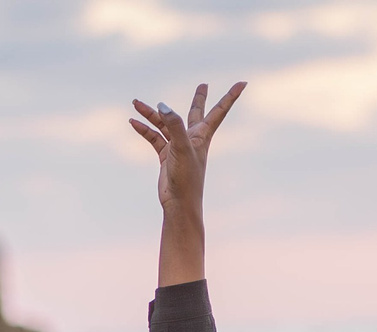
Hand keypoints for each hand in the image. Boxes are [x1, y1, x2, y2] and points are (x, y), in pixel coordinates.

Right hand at [130, 81, 245, 216]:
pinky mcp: (166, 156)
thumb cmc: (186, 179)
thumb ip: (174, 125)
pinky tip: (133, 122)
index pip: (219, 111)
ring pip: (165, 124)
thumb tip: (162, 106)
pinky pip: (154, 138)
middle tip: (204, 85)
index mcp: (202, 136)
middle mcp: (192, 139)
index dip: (230, 96)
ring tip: (135, 102)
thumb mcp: (181, 148)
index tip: (243, 83)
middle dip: (199, 99)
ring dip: (151, 114)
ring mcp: (178, 147)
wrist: (179, 204)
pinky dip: (144, 130)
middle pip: (196, 113)